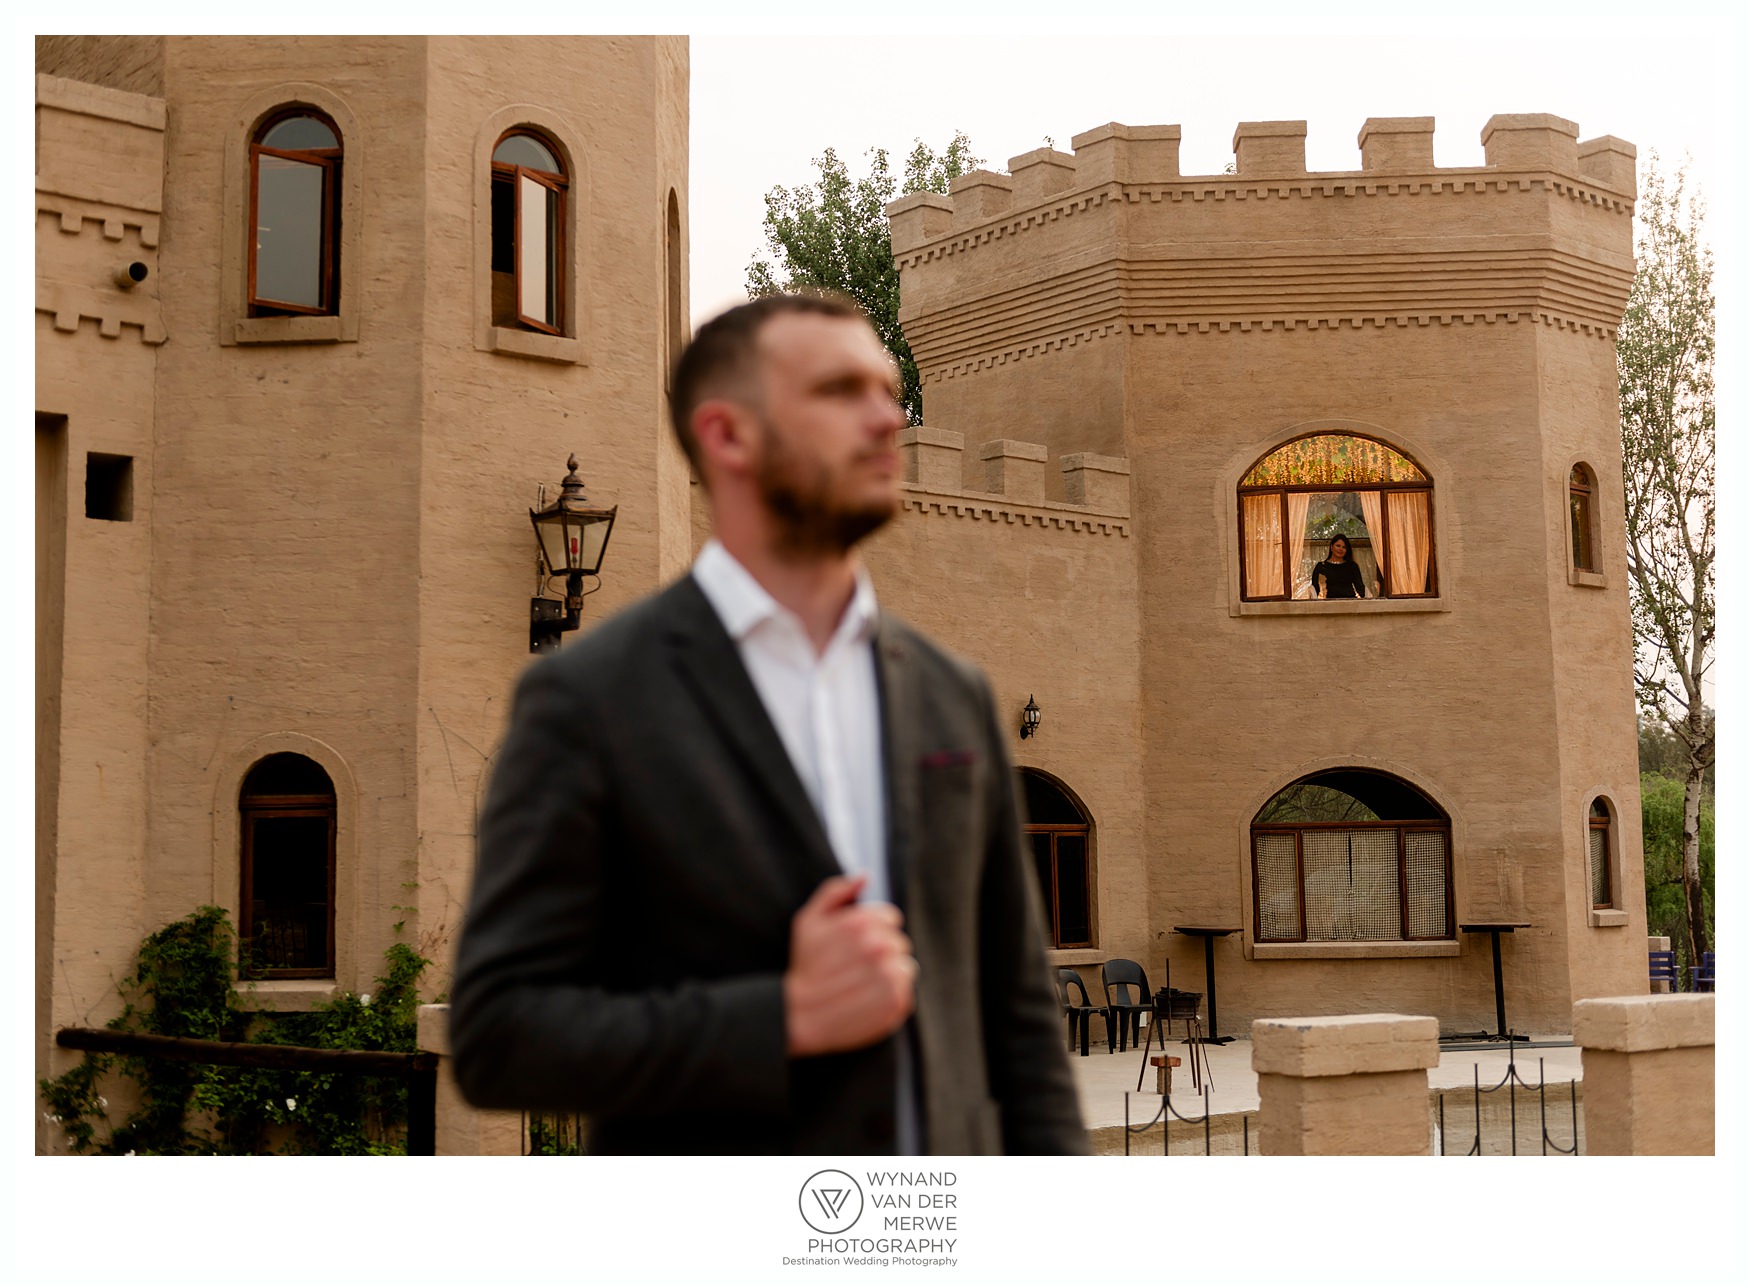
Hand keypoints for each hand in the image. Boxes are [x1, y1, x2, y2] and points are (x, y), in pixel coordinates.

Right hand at [784, 874, 916, 1056]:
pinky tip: (868, 999)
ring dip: (889, 973)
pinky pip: (906, 992)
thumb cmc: (804, 965)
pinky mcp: (896, 1003)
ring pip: (906, 967)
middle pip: (899, 942)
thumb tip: (865, 877)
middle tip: (856, 967)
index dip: (873, 930)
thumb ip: (837, 891)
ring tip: (862, 984)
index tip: (855, 946)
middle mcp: (880, 947)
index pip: (890, 918)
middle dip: (882, 951)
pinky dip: (891, 996)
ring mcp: (890, 976)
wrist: (798, 1015)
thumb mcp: (809, 920)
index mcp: (862, 923)